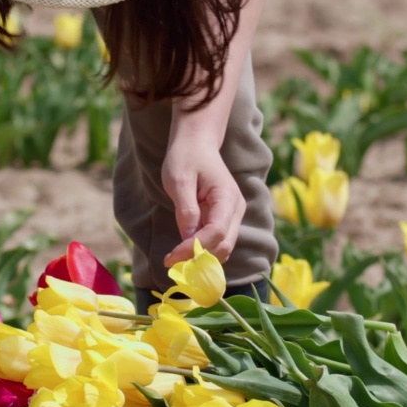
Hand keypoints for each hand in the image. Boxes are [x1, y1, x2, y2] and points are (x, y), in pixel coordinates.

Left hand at [161, 141, 245, 267]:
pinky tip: (182, 250)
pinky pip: (217, 241)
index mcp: (227, 198)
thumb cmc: (186, 157)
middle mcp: (236, 209)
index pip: (216, 233)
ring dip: (201, 257)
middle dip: (199, 258)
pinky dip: (202, 250)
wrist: (197, 143)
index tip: (170, 258)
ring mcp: (233, 215)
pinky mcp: (225, 219)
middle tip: (171, 263)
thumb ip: (186, 210)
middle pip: (224, 246)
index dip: (194, 248)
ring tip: (174, 258)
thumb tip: (188, 239)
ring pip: (223, 248)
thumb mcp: (179, 180)